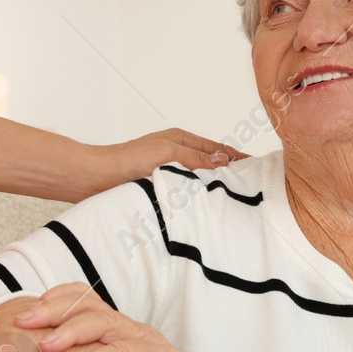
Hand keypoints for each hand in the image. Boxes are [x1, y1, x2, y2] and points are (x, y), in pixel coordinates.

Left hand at [13, 283, 251, 351]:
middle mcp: (130, 330)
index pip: (84, 300)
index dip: (54, 301)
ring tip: (44, 345)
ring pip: (103, 323)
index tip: (26, 315)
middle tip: (22, 322)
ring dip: (69, 331)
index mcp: (119, 332)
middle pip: (87, 304)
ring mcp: (145, 342)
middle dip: (51, 310)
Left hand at [89, 129, 246, 192]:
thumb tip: (223, 162)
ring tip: (232, 202)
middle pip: (210, 165)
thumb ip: (195, 158)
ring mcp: (168, 173)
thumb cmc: (127, 160)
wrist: (96, 179)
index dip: (236, 157)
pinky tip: (205, 211)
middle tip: (250, 187)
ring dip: (212, 189)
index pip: (216, 149)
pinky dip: (197, 200)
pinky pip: (185, 194)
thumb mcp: (166, 152)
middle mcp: (176, 155)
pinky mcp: (160, 190)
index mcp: (179, 140)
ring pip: (198, 181)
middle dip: (229, 174)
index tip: (255, 166)